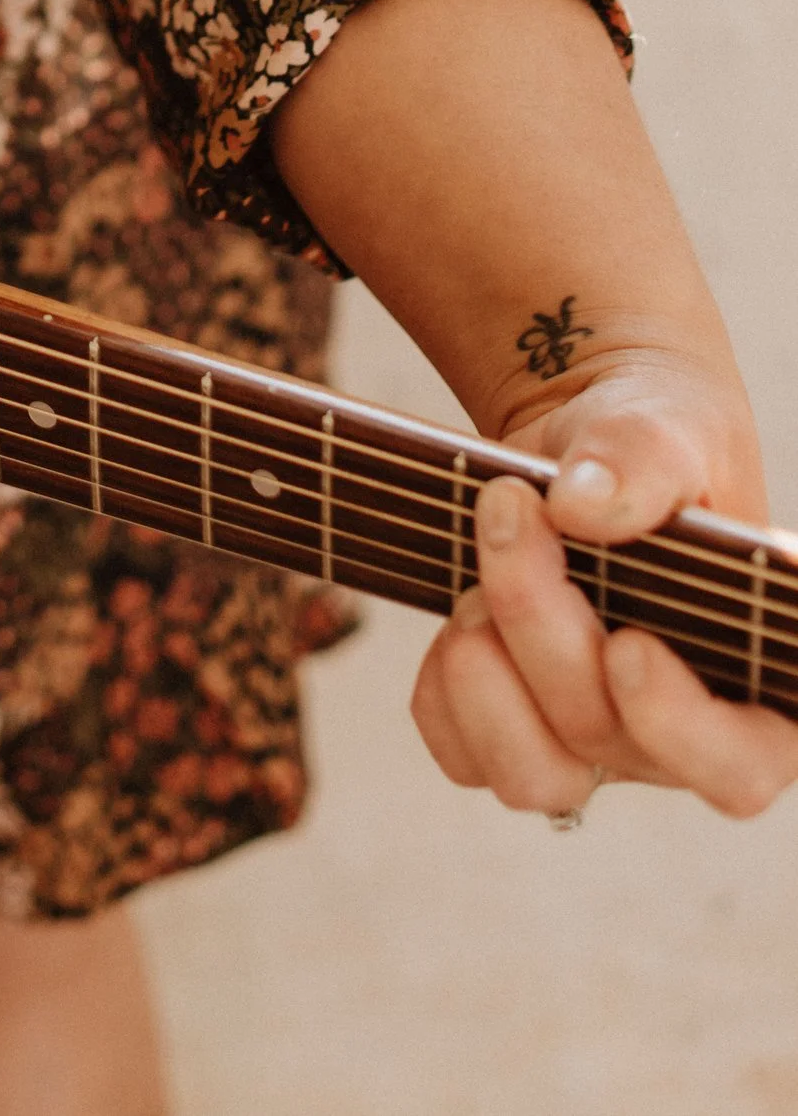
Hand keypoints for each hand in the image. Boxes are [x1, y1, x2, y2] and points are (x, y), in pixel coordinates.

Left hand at [411, 349, 797, 821]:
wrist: (587, 451)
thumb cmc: (658, 448)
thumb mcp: (669, 426)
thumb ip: (642, 459)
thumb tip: (582, 506)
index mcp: (757, 681)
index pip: (741, 762)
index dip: (681, 723)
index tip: (627, 645)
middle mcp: (678, 735)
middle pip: (604, 735)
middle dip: (539, 618)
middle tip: (511, 506)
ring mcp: (596, 745)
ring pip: (532, 774)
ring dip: (485, 668)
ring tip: (480, 566)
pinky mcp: (516, 733)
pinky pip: (463, 754)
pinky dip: (443, 684)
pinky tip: (458, 601)